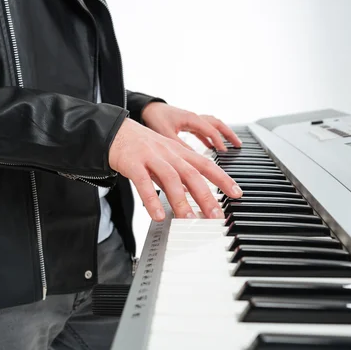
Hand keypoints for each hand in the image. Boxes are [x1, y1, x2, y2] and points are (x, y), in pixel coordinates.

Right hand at [109, 118, 242, 220]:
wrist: (113, 130)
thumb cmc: (140, 147)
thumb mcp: (164, 158)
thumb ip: (177, 176)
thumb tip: (190, 195)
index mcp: (178, 151)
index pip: (206, 164)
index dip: (223, 178)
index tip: (237, 193)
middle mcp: (168, 153)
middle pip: (192, 173)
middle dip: (206, 196)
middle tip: (216, 215)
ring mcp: (151, 157)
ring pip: (171, 178)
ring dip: (181, 201)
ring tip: (189, 220)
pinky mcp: (132, 162)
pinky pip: (143, 182)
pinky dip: (151, 199)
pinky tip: (157, 215)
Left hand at [141, 102, 241, 151]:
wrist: (147, 108)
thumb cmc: (155, 118)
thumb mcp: (166, 134)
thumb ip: (179, 146)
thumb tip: (192, 159)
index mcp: (191, 119)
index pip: (211, 130)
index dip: (219, 141)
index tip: (224, 152)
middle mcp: (194, 118)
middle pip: (217, 124)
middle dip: (229, 134)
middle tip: (239, 145)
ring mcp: (192, 120)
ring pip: (212, 126)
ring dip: (222, 135)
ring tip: (230, 146)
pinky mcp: (188, 123)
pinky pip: (203, 130)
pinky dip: (209, 137)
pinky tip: (211, 147)